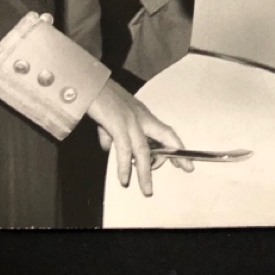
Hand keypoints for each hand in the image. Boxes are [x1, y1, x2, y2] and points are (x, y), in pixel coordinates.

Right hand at [86, 79, 192, 195]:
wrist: (87, 83)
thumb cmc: (98, 97)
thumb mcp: (108, 118)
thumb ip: (110, 134)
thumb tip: (108, 148)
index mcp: (142, 115)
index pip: (165, 131)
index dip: (176, 145)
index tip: (186, 160)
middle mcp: (141, 117)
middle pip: (165, 137)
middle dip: (176, 155)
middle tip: (187, 169)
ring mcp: (130, 120)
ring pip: (144, 151)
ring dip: (146, 172)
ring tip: (147, 190)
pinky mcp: (118, 123)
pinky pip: (125, 150)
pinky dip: (125, 166)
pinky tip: (125, 179)